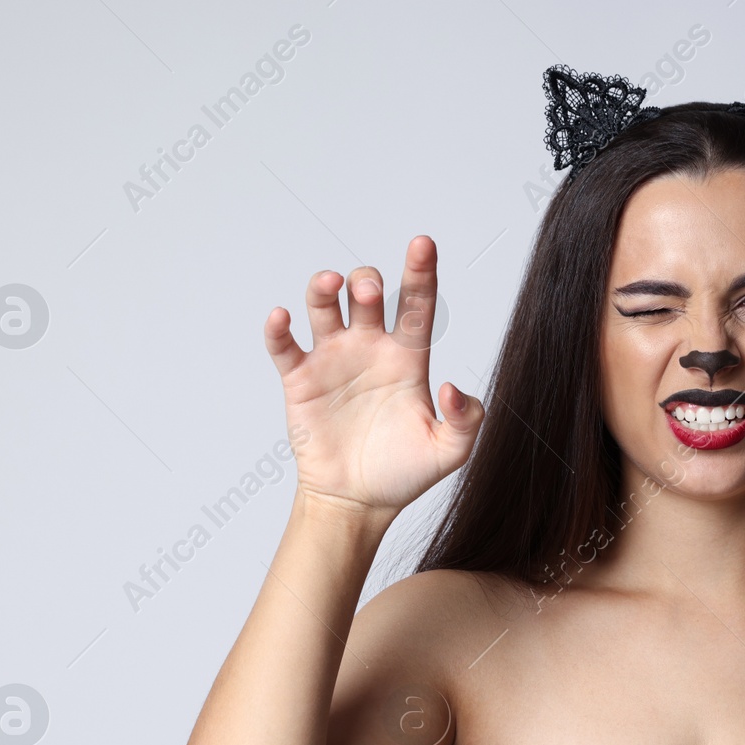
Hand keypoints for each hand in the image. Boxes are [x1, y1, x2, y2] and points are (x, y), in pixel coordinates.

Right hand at [262, 236, 483, 519]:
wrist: (358, 501)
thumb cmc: (403, 472)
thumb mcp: (450, 451)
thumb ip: (466, 420)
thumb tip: (454, 388)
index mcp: (408, 358)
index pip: (416, 304)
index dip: (420, 272)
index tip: (423, 243)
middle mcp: (370, 349)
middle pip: (366, 294)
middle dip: (366, 280)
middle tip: (368, 289)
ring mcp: (333, 360)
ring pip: (324, 306)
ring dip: (323, 288)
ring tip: (330, 285)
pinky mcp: (300, 380)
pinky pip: (284, 345)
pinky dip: (278, 328)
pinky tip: (282, 318)